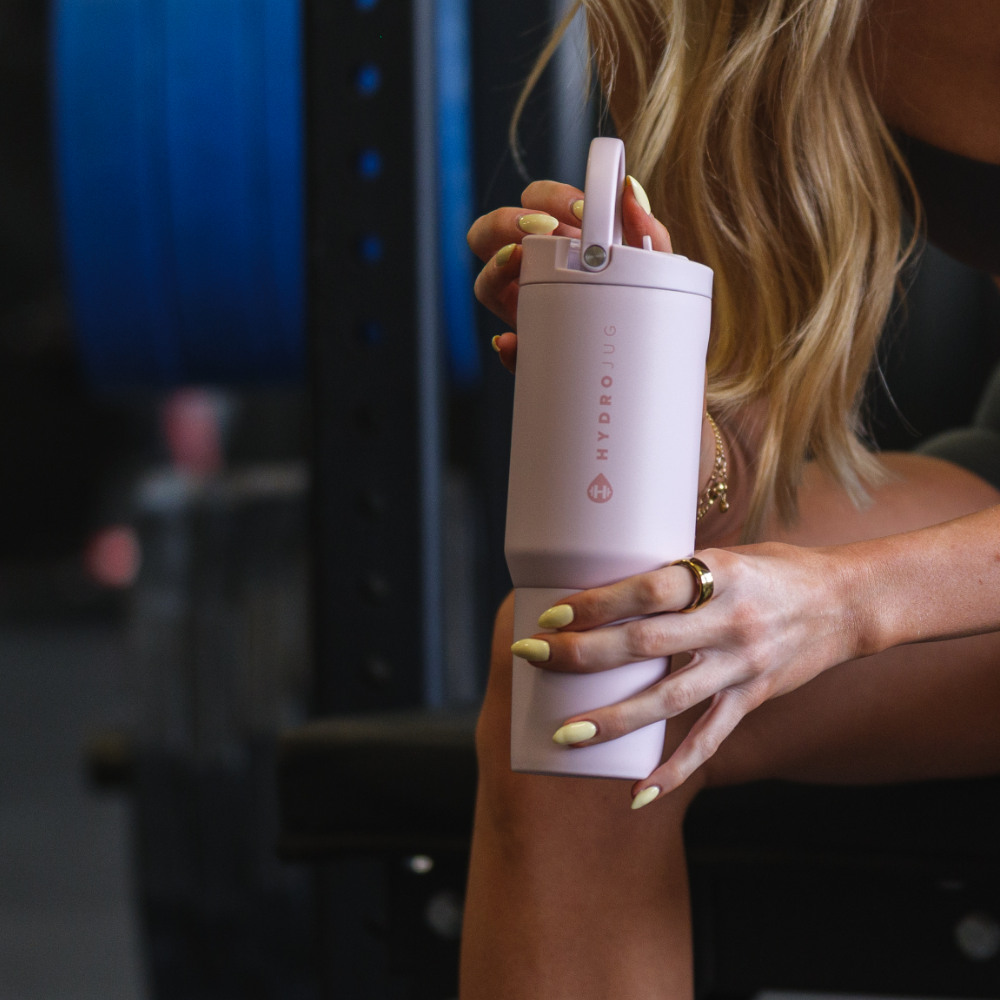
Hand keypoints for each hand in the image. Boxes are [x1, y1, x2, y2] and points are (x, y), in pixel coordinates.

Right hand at [466, 177, 671, 372]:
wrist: (648, 359)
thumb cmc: (645, 304)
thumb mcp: (654, 266)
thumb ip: (647, 229)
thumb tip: (630, 190)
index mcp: (558, 243)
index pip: (534, 202)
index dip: (548, 197)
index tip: (580, 208)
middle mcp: (530, 271)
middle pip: (488, 234)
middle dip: (505, 221)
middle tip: (542, 228)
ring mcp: (524, 310)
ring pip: (485, 285)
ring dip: (495, 271)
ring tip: (520, 265)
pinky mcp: (530, 352)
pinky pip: (508, 349)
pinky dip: (508, 346)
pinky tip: (515, 340)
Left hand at [512, 544, 864, 805]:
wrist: (847, 602)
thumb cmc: (775, 569)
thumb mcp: (726, 555)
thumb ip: (675, 573)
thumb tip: (606, 583)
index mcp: (719, 574)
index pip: (647, 589)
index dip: (596, 602)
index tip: (551, 613)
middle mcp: (729, 621)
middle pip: (645, 643)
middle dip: (583, 654)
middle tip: (533, 657)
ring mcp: (742, 665)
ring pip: (669, 699)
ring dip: (613, 719)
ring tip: (565, 732)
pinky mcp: (753, 698)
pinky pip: (709, 740)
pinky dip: (675, 770)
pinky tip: (638, 792)